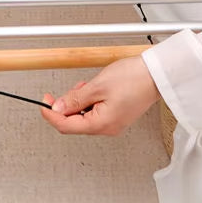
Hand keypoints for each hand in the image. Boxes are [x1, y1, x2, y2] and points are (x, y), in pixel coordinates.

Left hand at [41, 56, 160, 135]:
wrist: (157, 74)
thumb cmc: (133, 78)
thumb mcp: (97, 86)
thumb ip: (75, 98)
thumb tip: (58, 108)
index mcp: (101, 124)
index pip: (66, 125)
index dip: (51, 114)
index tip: (44, 102)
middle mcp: (108, 128)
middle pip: (75, 122)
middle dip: (68, 105)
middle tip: (68, 89)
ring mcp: (114, 123)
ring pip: (85, 116)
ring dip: (80, 101)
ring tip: (86, 85)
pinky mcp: (118, 115)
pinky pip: (96, 112)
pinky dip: (90, 101)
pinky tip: (94, 89)